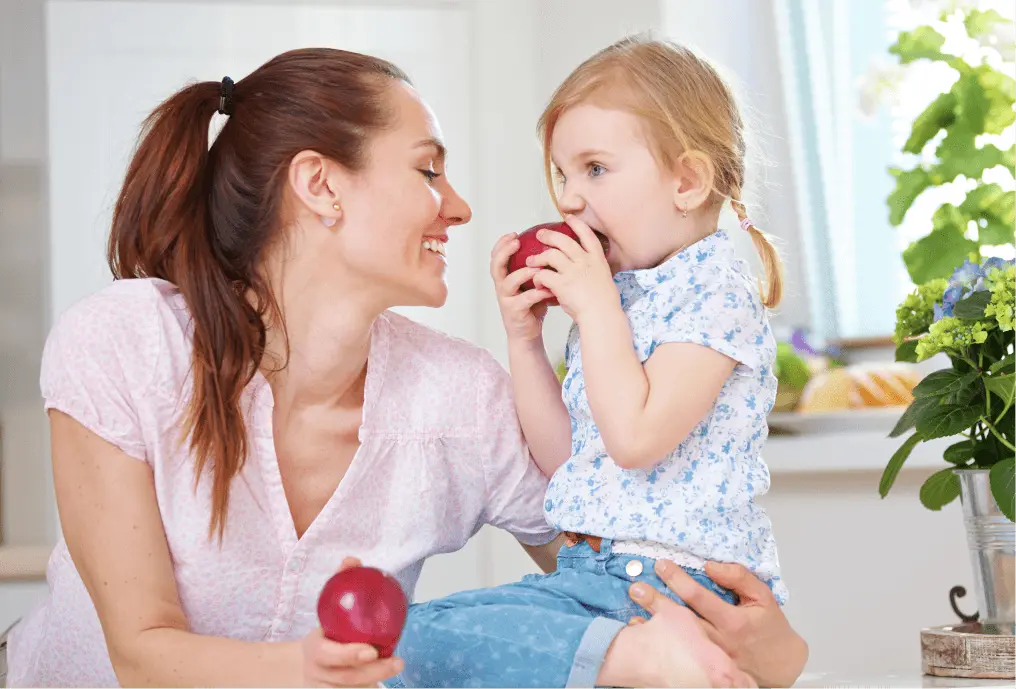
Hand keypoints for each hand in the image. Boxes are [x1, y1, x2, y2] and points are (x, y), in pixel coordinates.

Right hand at [302, 557, 403, 687]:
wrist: (308, 663)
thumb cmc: (325, 632)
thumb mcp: (327, 610)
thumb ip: (340, 584)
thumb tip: (352, 560)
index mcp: (314, 650)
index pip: (327, 654)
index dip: (348, 655)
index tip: (370, 650)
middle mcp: (318, 673)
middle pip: (345, 677)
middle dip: (372, 671)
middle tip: (396, 661)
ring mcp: (326, 687)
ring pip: (352, 686)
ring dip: (377, 677)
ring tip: (398, 664)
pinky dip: (371, 684)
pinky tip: (389, 673)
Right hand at [490, 232, 554, 342]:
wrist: (528, 333)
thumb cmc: (532, 306)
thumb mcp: (532, 284)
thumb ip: (535, 269)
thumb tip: (552, 248)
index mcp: (505, 278)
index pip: (497, 257)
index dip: (502, 244)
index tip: (513, 234)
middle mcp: (502, 287)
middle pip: (496, 266)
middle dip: (504, 252)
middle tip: (516, 242)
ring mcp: (506, 300)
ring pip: (508, 282)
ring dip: (523, 273)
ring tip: (537, 268)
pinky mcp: (514, 311)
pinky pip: (525, 299)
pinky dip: (538, 293)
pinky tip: (549, 290)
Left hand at [526, 215, 615, 323]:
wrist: (602, 316)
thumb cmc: (605, 303)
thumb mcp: (605, 279)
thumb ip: (594, 270)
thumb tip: (588, 268)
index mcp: (597, 259)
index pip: (587, 235)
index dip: (577, 224)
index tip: (569, 218)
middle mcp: (584, 261)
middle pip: (564, 241)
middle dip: (550, 235)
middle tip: (540, 234)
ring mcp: (573, 271)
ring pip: (550, 255)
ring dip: (538, 257)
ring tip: (530, 261)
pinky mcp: (561, 284)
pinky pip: (543, 275)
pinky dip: (537, 277)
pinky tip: (536, 282)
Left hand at [629, 560, 807, 688]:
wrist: (782, 665)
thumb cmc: (770, 627)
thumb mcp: (763, 596)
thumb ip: (739, 577)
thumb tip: (711, 565)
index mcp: (732, 621)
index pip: (700, 597)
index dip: (679, 580)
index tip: (662, 565)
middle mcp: (718, 641)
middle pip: (682, 620)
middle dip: (657, 603)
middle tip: (636, 588)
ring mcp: (710, 658)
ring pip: (678, 642)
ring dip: (655, 629)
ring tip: (632, 616)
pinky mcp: (706, 669)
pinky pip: (681, 659)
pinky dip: (663, 649)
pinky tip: (646, 640)